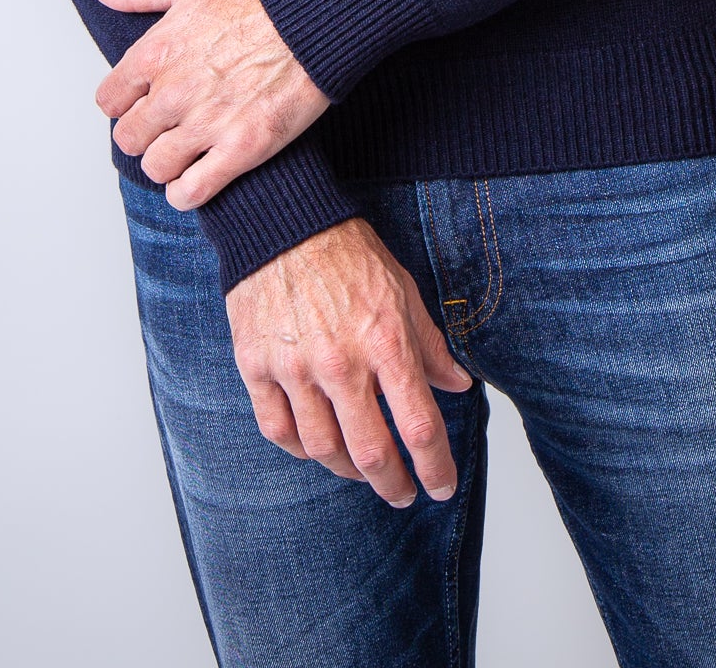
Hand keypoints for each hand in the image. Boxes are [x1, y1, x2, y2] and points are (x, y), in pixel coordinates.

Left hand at [85, 0, 328, 209]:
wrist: (315, 19)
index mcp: (156, 54)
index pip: (108, 101)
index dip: (124, 104)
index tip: (144, 101)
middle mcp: (173, 92)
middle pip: (128, 139)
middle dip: (144, 136)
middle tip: (167, 129)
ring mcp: (206, 123)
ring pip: (156, 168)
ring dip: (166, 165)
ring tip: (185, 154)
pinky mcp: (240, 149)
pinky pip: (191, 191)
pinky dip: (187, 193)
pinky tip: (198, 179)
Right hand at [227, 217, 473, 508]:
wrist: (283, 223)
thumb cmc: (346, 253)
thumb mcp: (403, 291)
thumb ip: (430, 345)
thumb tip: (458, 385)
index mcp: (386, 342)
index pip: (420, 426)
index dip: (436, 467)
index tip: (440, 486)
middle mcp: (341, 362)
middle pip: (372, 453)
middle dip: (393, 484)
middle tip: (401, 492)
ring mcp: (295, 367)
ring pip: (324, 449)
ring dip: (348, 470)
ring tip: (361, 469)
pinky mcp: (257, 366)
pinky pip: (279, 429)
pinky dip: (300, 449)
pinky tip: (315, 446)